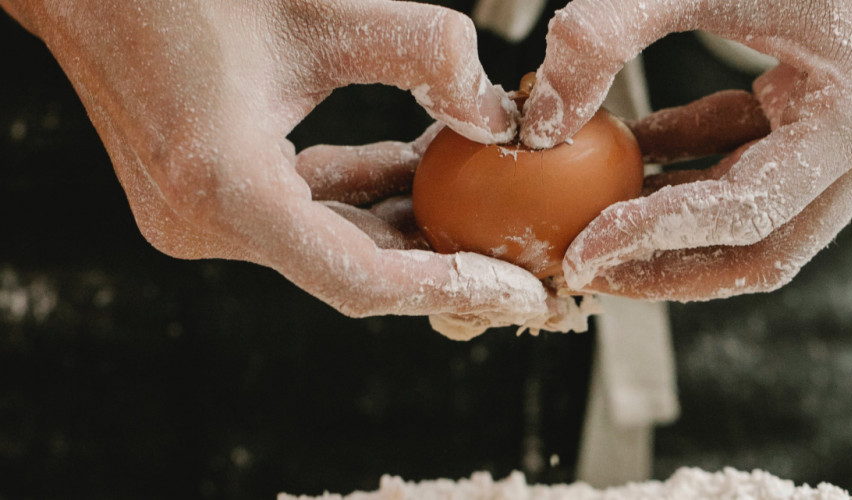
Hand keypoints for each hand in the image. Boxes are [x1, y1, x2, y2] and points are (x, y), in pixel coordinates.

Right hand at [1, 0, 568, 338]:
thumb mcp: (323, 8)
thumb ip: (425, 54)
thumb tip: (500, 111)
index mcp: (224, 189)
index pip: (360, 279)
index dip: (452, 288)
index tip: (522, 290)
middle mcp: (202, 223)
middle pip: (353, 271)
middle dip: (445, 264)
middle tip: (525, 261)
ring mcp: (198, 218)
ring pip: (332, 242)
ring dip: (408, 222)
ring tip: (488, 203)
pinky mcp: (205, 198)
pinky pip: (306, 213)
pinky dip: (365, 195)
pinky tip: (421, 166)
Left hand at [522, 0, 851, 299]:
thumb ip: (604, 36)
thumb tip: (539, 118)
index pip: (746, 212)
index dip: (655, 239)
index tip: (584, 252)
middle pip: (764, 248)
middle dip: (669, 268)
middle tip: (590, 271)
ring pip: (757, 221)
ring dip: (673, 229)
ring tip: (595, 230)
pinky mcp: (823, 118)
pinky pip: (748, 167)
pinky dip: (687, 172)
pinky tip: (627, 162)